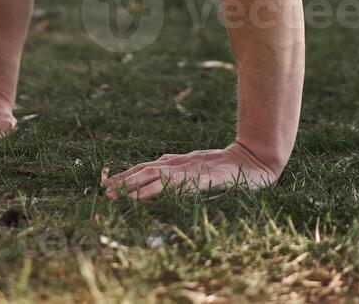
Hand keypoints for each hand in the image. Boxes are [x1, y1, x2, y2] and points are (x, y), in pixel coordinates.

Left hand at [102, 142, 280, 199]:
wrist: (254, 163)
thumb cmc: (227, 169)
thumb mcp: (198, 170)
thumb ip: (179, 170)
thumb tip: (156, 172)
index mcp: (178, 164)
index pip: (145, 168)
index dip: (126, 175)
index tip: (106, 184)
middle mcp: (180, 165)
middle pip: (145, 170)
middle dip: (123, 181)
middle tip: (104, 192)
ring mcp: (189, 170)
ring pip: (155, 175)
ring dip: (133, 185)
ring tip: (116, 194)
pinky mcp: (200, 178)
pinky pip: (174, 184)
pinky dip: (156, 188)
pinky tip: (144, 196)